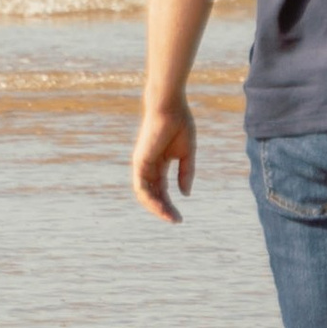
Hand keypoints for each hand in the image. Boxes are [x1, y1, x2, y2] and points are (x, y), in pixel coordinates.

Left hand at [132, 97, 196, 222]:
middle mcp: (149, 166)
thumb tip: (184, 194)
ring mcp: (143, 164)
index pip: (162, 189)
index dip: (169, 204)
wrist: (170, 107)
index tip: (180, 217)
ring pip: (145, 194)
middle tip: (176, 220)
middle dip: (164, 209)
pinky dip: (149, 198)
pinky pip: (141, 186)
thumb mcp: (187, 153)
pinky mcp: (139, 161)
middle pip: (154, 194)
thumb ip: (186, 173)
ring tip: (169, 217)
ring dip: (156, 207)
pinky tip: (161, 207)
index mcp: (160, 163)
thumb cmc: (179, 124)